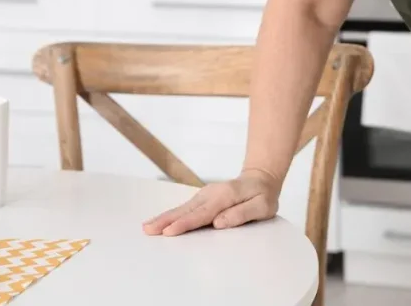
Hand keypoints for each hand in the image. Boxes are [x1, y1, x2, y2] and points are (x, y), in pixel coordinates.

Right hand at [142, 168, 280, 236]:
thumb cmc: (263, 196)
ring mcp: (205, 195)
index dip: (185, 224)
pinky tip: (159, 221)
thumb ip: (242, 213)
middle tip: (149, 230)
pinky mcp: (202, 198)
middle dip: (167, 220)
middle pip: (187, 210)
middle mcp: (212, 194)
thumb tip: (219, 222)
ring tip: (147, 227)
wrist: (260, 179)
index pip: (203, 214)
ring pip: (182, 208)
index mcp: (226, 197)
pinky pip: (185, 208)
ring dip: (164, 217)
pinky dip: (171, 214)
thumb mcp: (262, 206)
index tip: (170, 231)